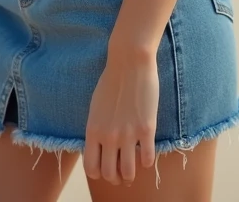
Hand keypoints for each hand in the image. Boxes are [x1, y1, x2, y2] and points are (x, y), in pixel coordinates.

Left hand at [83, 49, 158, 186]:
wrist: (130, 61)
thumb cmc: (112, 79)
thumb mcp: (96, 106)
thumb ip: (97, 128)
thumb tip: (99, 146)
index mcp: (93, 130)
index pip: (91, 168)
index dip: (98, 174)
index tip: (105, 169)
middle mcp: (108, 136)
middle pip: (109, 174)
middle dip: (115, 178)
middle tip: (121, 173)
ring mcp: (128, 134)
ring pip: (128, 173)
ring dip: (131, 174)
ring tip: (134, 168)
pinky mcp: (146, 128)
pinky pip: (147, 159)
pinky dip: (147, 161)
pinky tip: (147, 151)